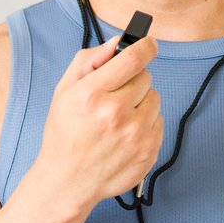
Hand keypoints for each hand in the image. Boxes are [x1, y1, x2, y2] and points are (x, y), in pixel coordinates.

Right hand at [33, 34, 162, 208]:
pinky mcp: (149, 151)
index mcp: (93, 94)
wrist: (68, 180)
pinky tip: (125, 134)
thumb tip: (118, 42)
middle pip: (145, 77)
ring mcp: (136, 135)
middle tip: (115, 96)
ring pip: (155, 98)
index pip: (134, 58)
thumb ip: (90, 60)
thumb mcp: (64, 91)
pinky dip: (146, 123)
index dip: (145, 46)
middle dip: (133, 81)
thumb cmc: (64, 134)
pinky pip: (159, 121)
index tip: (149, 44)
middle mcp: (116, 113)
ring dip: (141, 102)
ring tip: (119, 118)